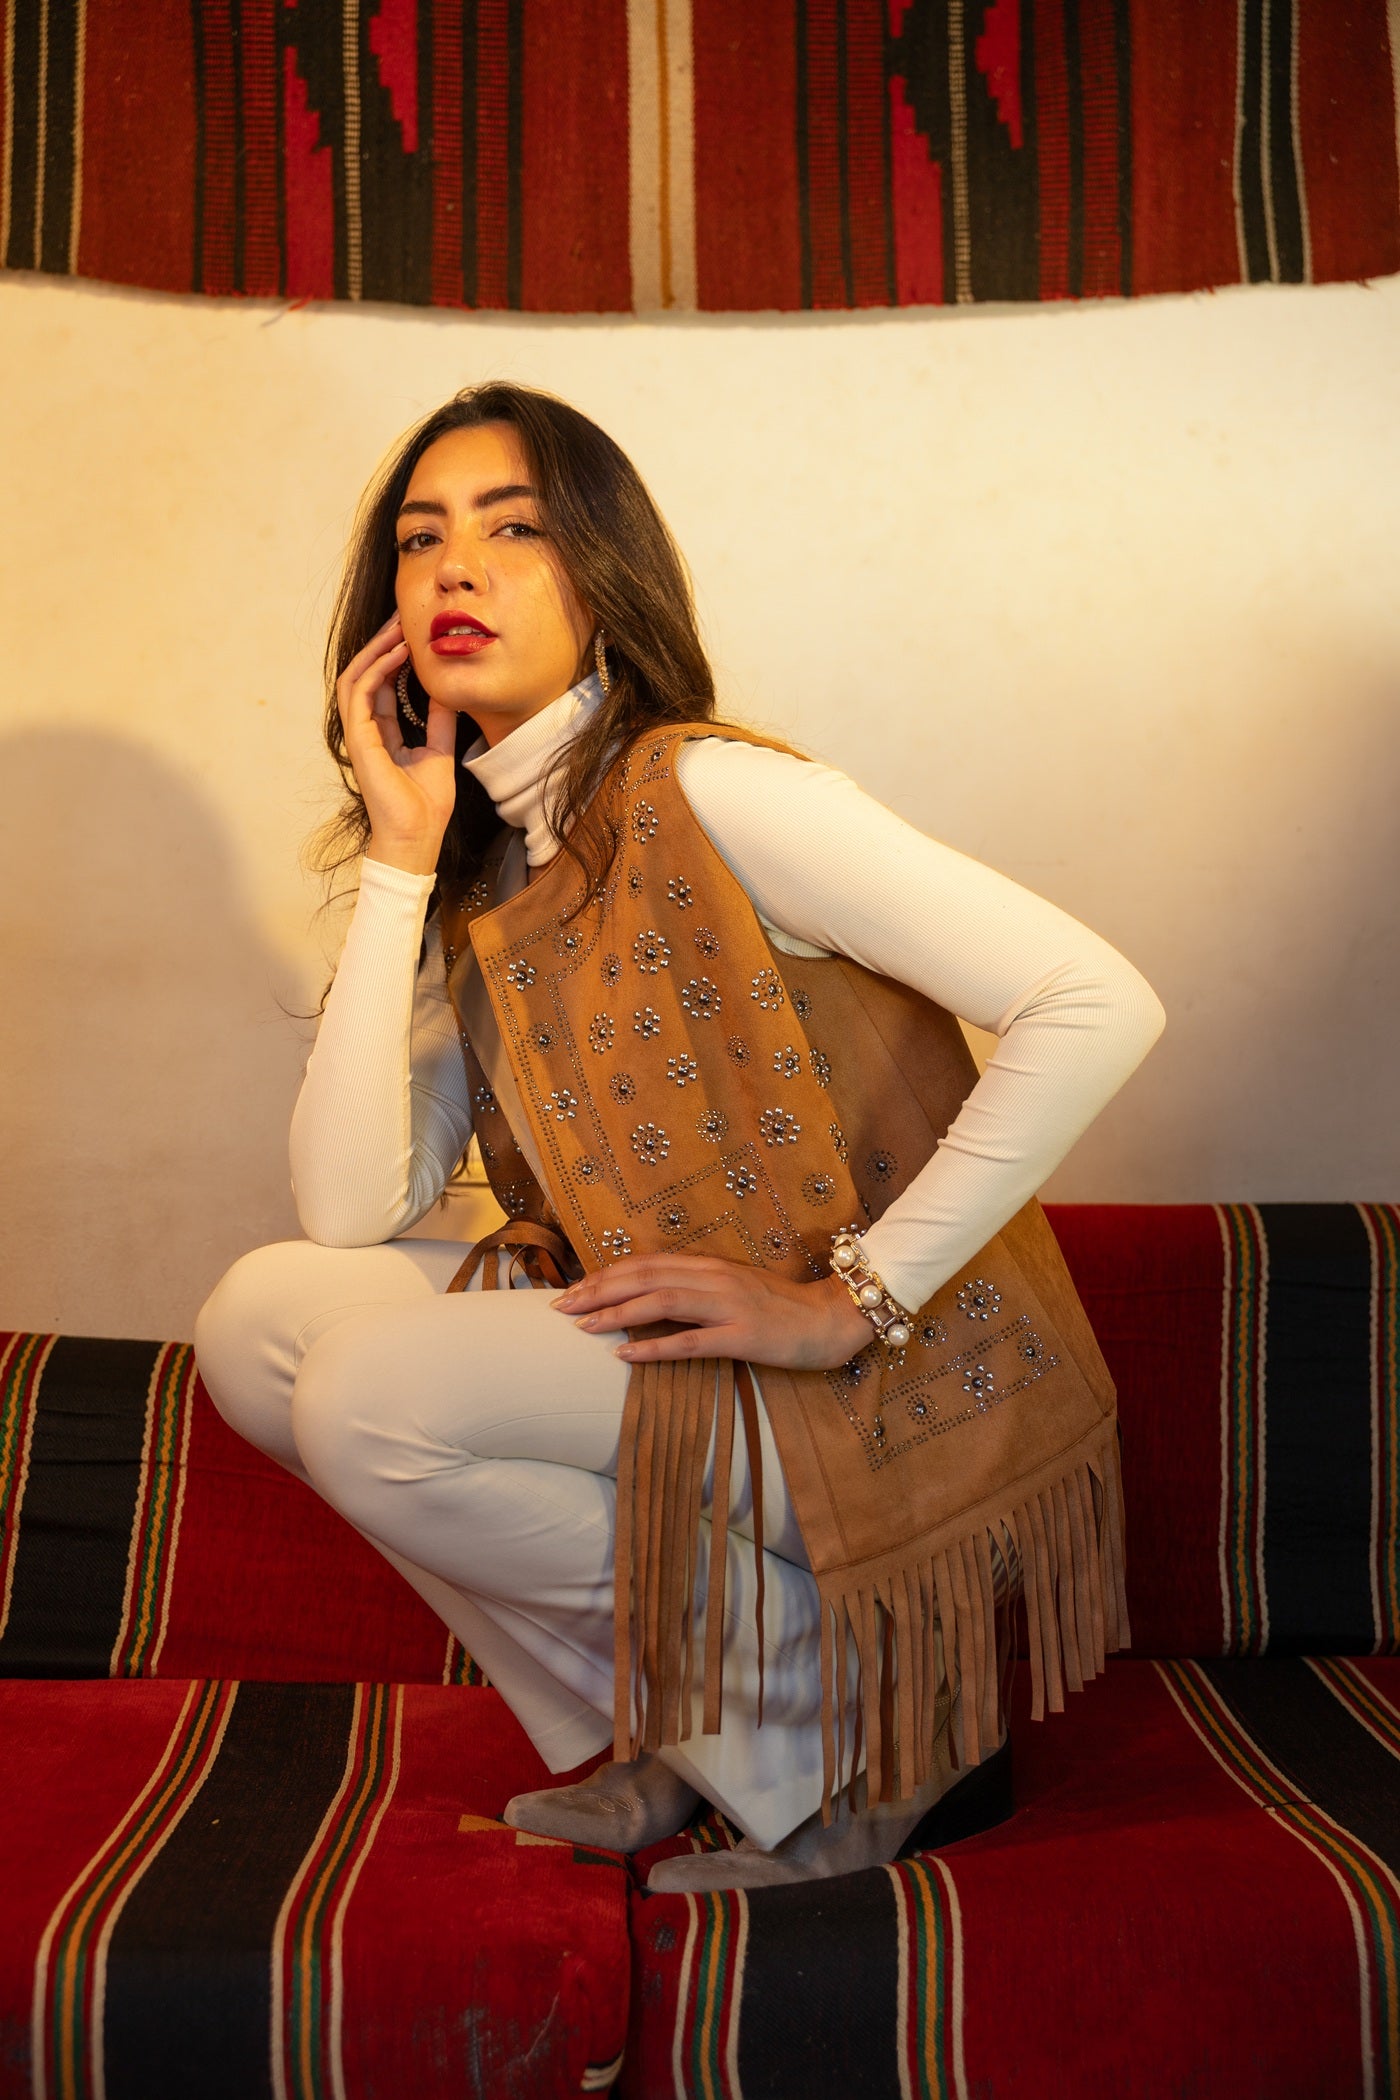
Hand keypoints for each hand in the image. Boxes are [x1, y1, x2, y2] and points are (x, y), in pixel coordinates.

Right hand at [336, 613, 458, 875]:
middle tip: (402, 618)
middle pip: (365, 675)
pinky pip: (361, 693)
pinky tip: (398, 653)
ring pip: (356, 678)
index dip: (394, 658)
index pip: (382, 685)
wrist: (417, 836)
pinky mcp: (359, 740)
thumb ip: (439, 721)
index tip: (412, 635)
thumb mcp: (440, 751)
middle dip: (381, 645)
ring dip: (375, 650)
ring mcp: (359, 735)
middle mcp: (366, 731)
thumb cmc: (426, 806)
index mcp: (383, 734)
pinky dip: (377, 669)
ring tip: (398, 628)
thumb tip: (446, 692)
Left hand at [552, 1252, 874, 1370]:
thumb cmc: (781, 1308)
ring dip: (617, 1313)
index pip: (646, 1263)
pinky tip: (625, 1355)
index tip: (573, 1288)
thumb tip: (651, 1299)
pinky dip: (654, 1347)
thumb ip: (697, 1290)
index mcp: (710, 1265)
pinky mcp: (742, 1336)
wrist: (832, 1319)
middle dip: (598, 1290)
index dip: (606, 1274)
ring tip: (583, 1327)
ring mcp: (728, 1306)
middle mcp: (714, 1278)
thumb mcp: (734, 1289)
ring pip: (660, 1301)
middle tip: (561, 1307)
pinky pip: (690, 1341)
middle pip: (644, 1276)